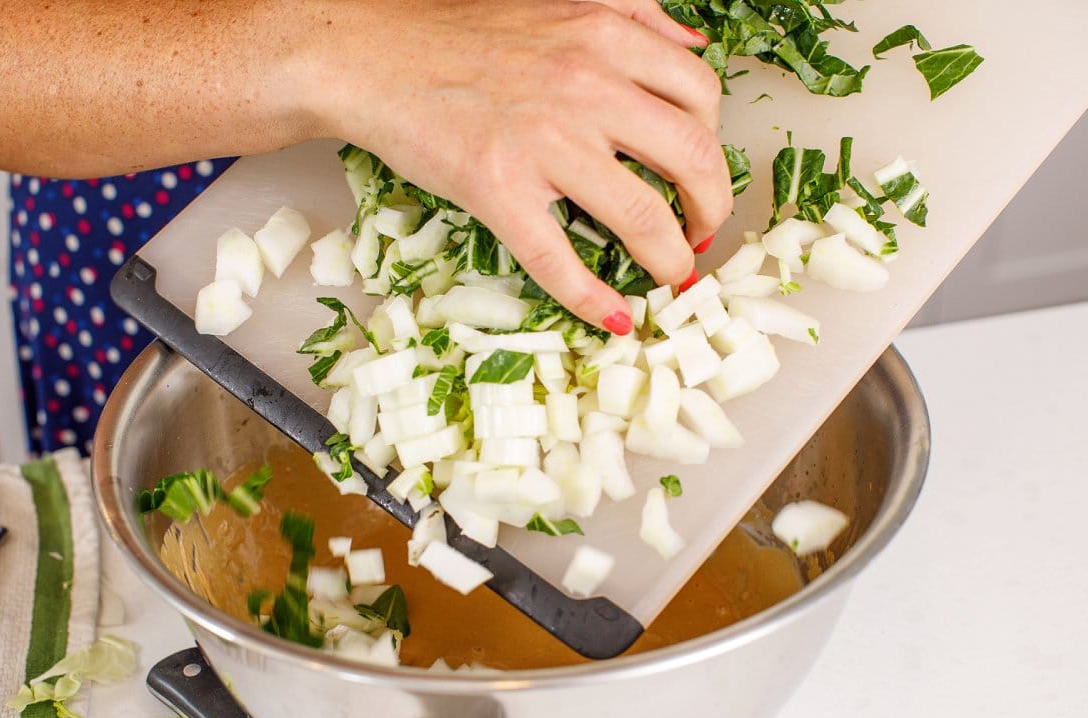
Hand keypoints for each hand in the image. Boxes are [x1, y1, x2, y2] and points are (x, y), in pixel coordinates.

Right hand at [299, 0, 732, 331]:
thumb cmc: (458, 37)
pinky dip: (593, 299)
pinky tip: (612, 317)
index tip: (704, 179)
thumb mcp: (561, 2)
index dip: (716, 149)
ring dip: (671, 260)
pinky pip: (560, 258)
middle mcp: (587, 86)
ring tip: (671, 276)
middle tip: (702, 235)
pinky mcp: (497, 189)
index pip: (702, 98)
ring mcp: (543, 142)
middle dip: (711, 211)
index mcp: (605, 37)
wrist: (371, 59)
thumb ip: (633, 15)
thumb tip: (692, 45)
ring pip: (641, 217)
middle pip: (692, 159)